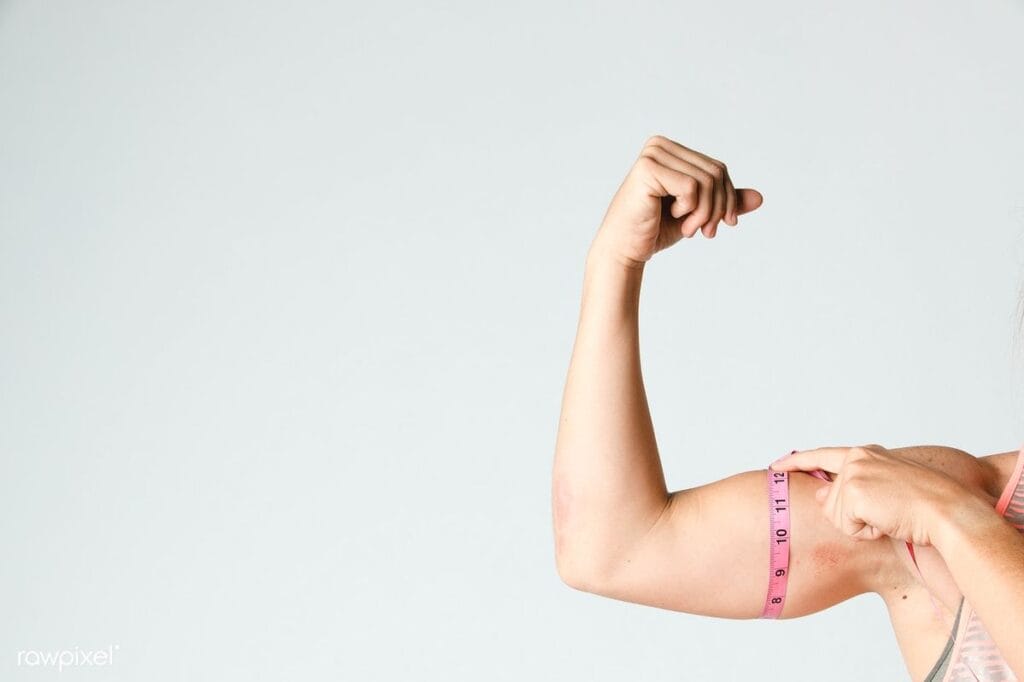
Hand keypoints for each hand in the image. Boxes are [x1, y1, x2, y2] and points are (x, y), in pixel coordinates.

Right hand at [592, 135, 762, 268]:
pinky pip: (693, 187)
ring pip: (707, 180)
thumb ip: (724, 203)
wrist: (624, 250)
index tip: (719, 226)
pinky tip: (675, 219)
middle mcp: (660, 145)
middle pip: (716, 172)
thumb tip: (760, 198)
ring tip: (689, 229)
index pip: (718, 168)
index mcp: (671, 150)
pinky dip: (690, 210)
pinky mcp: (648, 168)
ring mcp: (653, 154)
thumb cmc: (655, 230)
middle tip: (706, 232)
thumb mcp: (697, 214)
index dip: (727, 199)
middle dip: (718, 208)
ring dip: (705, 213)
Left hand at [769, 444, 970, 545]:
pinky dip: (866, 532)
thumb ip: (851, 489)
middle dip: (852, 517)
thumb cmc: (924, 506)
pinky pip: (847, 526)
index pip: (821, 456)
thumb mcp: (884, 491)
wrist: (947, 512)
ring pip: (837, 516)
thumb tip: (821, 496)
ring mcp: (853, 474)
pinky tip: (888, 522)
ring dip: (863, 525)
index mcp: (865, 454)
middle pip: (830, 501)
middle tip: (887, 514)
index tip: (775, 466)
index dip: (796, 462)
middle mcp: (856, 458)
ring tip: (892, 516)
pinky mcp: (854, 493)